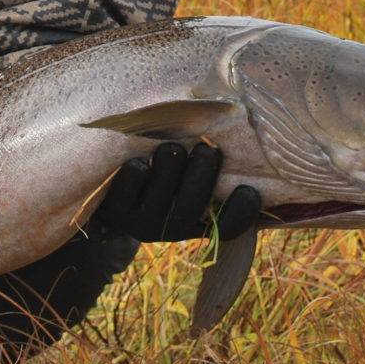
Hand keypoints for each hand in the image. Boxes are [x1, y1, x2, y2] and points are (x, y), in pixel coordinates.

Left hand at [92, 141, 261, 243]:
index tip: (248, 188)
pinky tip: (140, 160)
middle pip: (193, 209)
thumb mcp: (194, 176)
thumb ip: (218, 165)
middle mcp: (174, 227)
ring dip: (167, 172)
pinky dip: (134, 175)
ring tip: (172, 147)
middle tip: (207, 149)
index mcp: (201, 220)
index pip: (229, 227)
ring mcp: (143, 222)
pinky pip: (126, 193)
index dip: (241, 213)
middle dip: (201, 175)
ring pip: (159, 201)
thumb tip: (246, 135)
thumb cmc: (169, 175)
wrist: (117, 194)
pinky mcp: (116, 212)